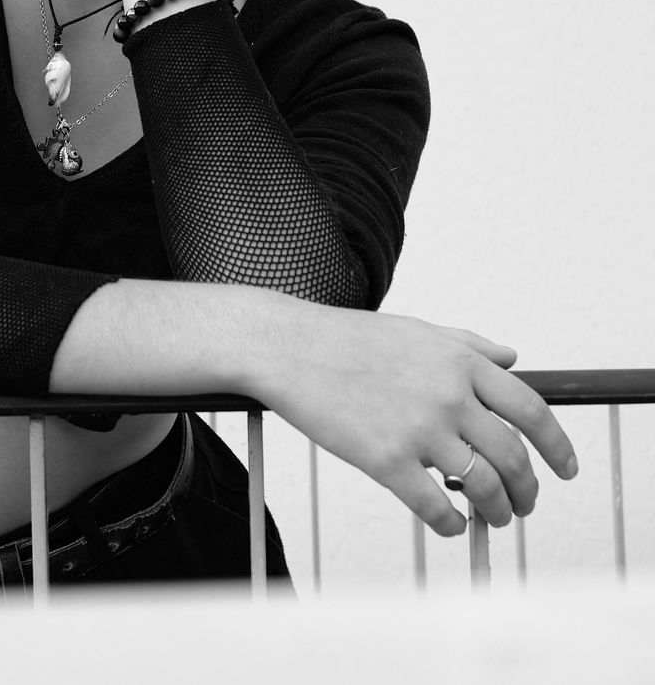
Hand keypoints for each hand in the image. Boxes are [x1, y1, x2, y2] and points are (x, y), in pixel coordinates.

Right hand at [255, 296, 578, 536]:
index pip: (532, 410)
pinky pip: (436, 507)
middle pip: (514, 457)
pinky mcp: (386, 460)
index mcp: (460, 361)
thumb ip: (468, 344)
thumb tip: (512, 358)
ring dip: (496, 511)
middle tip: (524, 504)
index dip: (558, 446)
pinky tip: (449, 523)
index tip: (566, 468)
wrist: (288, 347)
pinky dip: (452, 524)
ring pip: (483, 486)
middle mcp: (447, 394)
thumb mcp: (417, 329)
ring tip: (491, 516)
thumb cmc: (346, 339)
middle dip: (527, 490)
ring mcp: (418, 429)